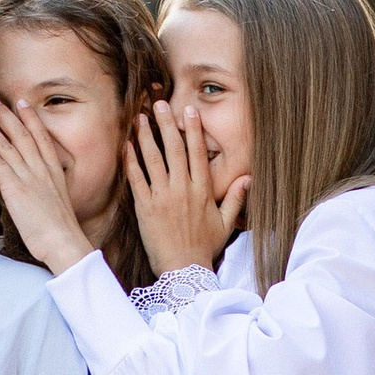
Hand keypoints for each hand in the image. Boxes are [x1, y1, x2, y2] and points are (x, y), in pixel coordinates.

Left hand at [0, 96, 93, 273]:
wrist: (63, 241)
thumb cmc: (60, 228)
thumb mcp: (57, 200)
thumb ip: (45, 187)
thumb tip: (33, 183)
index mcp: (53, 171)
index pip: (41, 137)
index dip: (30, 118)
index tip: (21, 103)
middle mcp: (41, 170)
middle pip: (23, 135)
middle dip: (8, 116)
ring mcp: (29, 178)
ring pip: (9, 147)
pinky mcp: (15, 189)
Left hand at [128, 98, 246, 275]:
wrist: (184, 270)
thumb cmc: (204, 247)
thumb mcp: (225, 223)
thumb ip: (236, 198)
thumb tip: (249, 178)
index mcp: (202, 190)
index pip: (198, 153)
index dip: (193, 129)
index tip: (188, 111)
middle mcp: (183, 189)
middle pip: (174, 149)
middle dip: (166, 124)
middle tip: (159, 103)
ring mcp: (162, 197)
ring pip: (153, 159)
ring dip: (146, 136)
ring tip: (139, 118)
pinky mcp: (145, 208)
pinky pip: (136, 179)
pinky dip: (130, 161)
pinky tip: (126, 145)